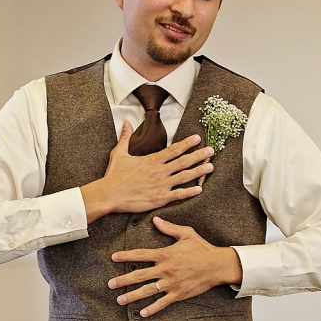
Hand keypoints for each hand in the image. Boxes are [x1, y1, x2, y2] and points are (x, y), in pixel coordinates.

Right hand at [81, 122, 214, 221]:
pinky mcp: (159, 199)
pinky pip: (177, 195)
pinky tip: (199, 189)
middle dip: (198, 155)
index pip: (173, 150)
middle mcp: (159, 171)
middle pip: (183, 161)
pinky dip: (189, 192)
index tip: (197, 138)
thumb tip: (126, 122)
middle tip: (211, 151)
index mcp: (151, 160)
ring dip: (198, 171)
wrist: (109, 194)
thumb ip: (125, 137)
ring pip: (184, 177)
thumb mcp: (119, 153)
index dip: (187, 143)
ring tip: (210, 167)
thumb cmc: (114, 176)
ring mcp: (160, 185)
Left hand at [108, 218, 242, 316]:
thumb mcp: (187, 234)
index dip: (125, 256)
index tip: (113, 258)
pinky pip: (162, 303)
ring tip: (119, 300)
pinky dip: (152, 309)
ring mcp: (171, 283)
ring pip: (147, 291)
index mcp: (165, 254)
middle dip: (123, 280)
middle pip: (139, 275)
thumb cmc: (202, 249)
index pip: (141, 255)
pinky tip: (142, 313)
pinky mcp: (178, 294)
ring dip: (132, 296)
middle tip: (110, 284)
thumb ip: (169, 228)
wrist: (217, 266)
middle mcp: (165, 270)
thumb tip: (156, 220)